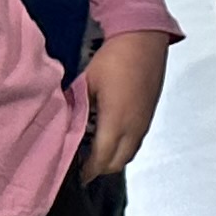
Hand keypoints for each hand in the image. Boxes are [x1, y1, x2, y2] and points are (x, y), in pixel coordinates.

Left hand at [80, 31, 168, 177]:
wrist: (144, 41)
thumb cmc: (113, 60)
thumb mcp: (87, 82)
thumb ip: (78, 107)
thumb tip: (66, 123)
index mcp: (116, 122)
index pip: (101, 159)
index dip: (88, 171)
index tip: (75, 175)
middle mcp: (133, 128)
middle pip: (118, 163)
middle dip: (100, 169)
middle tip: (82, 164)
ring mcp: (144, 123)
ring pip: (129, 154)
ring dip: (113, 158)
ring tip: (95, 152)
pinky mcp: (149, 115)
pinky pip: (136, 141)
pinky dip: (123, 147)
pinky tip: (110, 135)